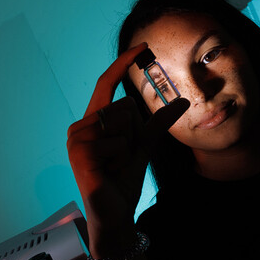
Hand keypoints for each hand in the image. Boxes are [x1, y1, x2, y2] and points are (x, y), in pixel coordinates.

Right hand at [66, 42, 188, 256]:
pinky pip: (117, 142)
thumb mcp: (143, 146)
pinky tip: (109, 172)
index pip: (107, 84)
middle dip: (133, 133)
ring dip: (128, 147)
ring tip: (115, 165)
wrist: (114, 213)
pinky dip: (121, 159)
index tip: (144, 46)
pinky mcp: (80, 154)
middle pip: (123, 106)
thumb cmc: (123, 180)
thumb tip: (182, 102)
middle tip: (122, 157)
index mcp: (92, 120)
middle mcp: (80, 126)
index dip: (124, 64)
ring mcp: (77, 139)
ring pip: (121, 123)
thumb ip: (158, 123)